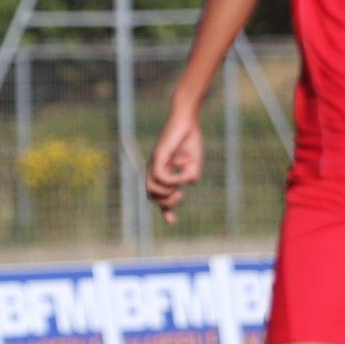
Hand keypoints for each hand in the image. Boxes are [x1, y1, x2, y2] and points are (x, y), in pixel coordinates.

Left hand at [146, 108, 204, 224]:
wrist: (187, 120)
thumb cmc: (189, 140)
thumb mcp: (193, 163)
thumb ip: (190, 176)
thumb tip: (189, 183)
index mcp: (162, 173)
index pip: (159, 196)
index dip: (165, 211)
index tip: (173, 222)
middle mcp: (155, 170)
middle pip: (151, 196)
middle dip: (167, 204)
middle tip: (181, 195)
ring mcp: (155, 163)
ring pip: (151, 189)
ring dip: (168, 194)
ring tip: (179, 189)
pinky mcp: (158, 156)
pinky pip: (160, 176)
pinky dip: (172, 180)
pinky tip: (182, 176)